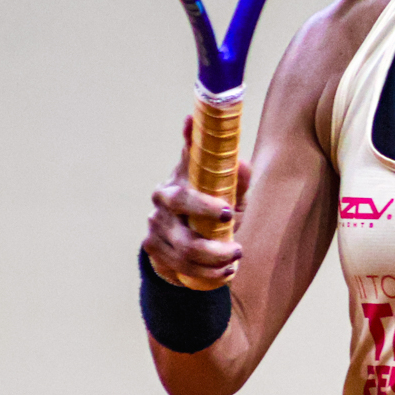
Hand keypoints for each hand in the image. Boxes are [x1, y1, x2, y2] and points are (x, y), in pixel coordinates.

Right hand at [141, 117, 251, 288]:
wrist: (185, 245)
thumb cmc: (215, 209)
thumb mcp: (231, 193)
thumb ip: (238, 178)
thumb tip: (243, 163)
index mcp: (184, 173)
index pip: (186, 151)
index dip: (189, 137)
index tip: (192, 123)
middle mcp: (164, 195)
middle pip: (181, 201)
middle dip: (207, 211)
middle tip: (231, 218)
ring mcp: (155, 222)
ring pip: (183, 242)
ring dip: (214, 253)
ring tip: (236, 256)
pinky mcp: (152, 248)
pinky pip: (179, 265)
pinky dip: (206, 271)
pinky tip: (225, 272)